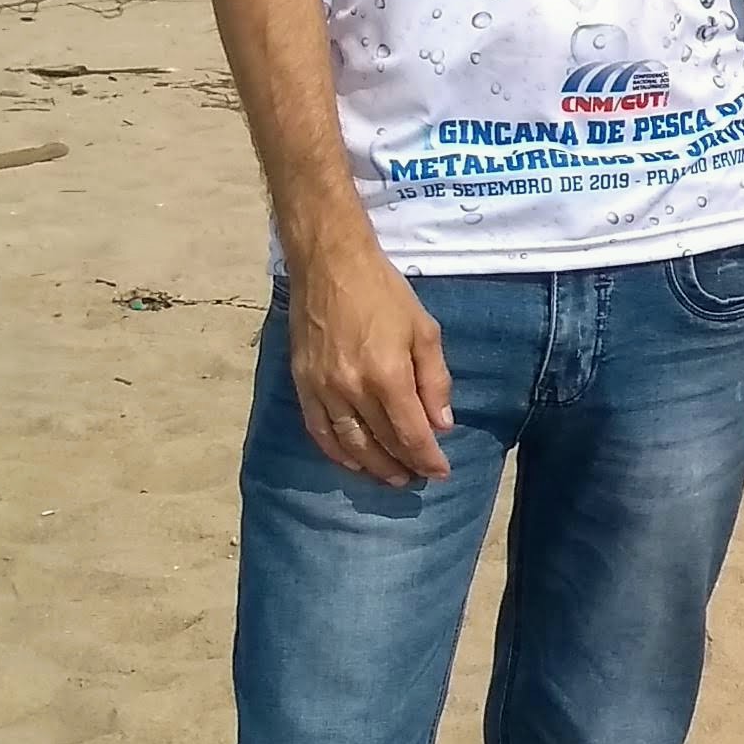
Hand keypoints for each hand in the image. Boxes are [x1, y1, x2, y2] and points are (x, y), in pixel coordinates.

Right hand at [287, 237, 455, 485]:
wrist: (330, 266)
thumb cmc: (384, 294)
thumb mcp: (424, 331)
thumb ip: (435, 381)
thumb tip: (441, 425)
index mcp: (387, 376)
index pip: (411, 434)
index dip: (427, 458)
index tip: (440, 472)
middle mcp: (352, 389)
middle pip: (381, 443)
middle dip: (403, 466)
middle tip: (419, 478)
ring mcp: (323, 389)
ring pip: (349, 444)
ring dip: (372, 467)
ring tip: (391, 478)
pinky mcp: (302, 384)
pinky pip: (318, 430)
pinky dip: (336, 452)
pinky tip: (352, 462)